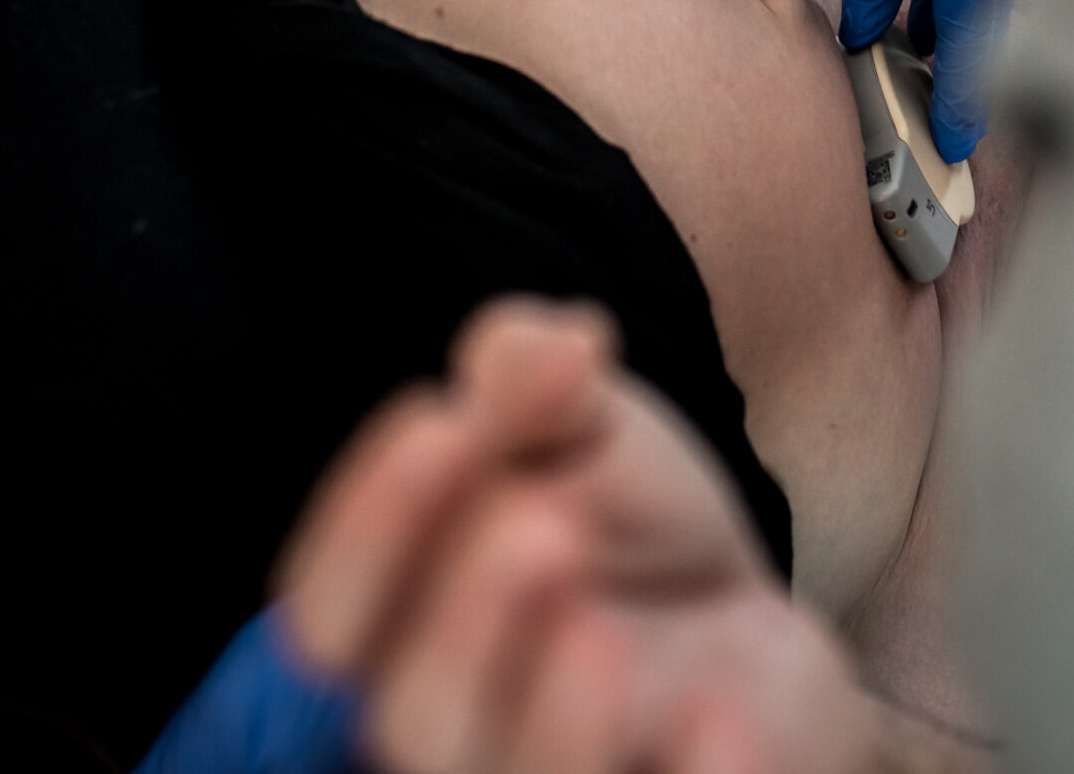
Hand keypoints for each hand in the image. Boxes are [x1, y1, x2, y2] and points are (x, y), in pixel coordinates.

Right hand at [278, 301, 893, 773]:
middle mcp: (441, 728)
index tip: (442, 423)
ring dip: (544, 726)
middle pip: (406, 726)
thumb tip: (554, 344)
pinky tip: (721, 719)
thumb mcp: (587, 426)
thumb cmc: (623, 525)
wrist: (748, 626)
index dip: (369, 529)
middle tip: (551, 526)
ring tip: (606, 633)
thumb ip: (540, 382)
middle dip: (465, 623)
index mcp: (390, 629)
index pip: (325, 618)